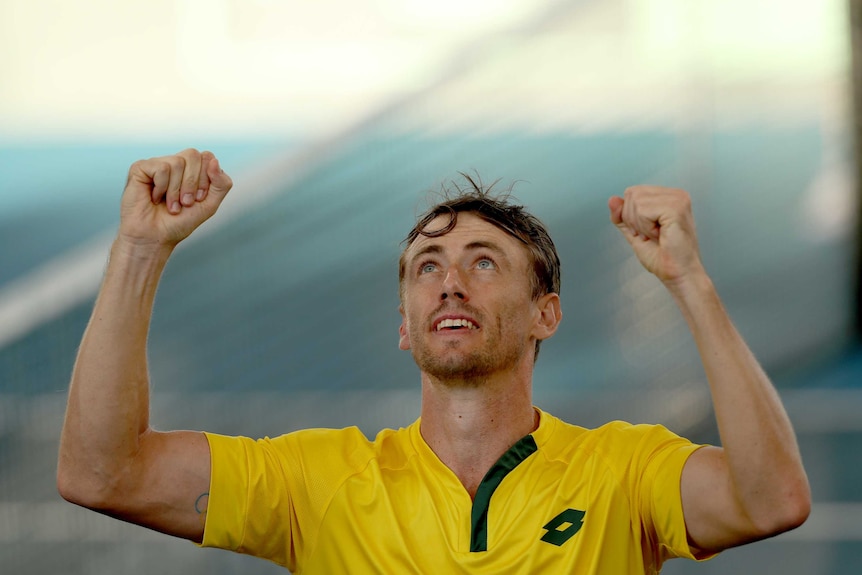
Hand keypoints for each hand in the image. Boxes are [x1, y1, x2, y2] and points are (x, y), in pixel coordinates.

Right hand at [118, 148, 232, 247]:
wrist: (156, 237)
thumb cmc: (180, 222)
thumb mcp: (209, 205)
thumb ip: (221, 184)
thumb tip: (214, 160)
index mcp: (192, 169)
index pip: (207, 157)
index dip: (205, 179)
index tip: (198, 199)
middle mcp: (175, 163)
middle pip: (193, 155)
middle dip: (192, 183)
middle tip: (185, 203)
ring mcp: (157, 163)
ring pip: (177, 162)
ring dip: (176, 190)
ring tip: (170, 205)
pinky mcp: (141, 167)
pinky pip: (161, 168)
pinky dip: (162, 188)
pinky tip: (154, 198)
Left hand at [608, 186, 703, 284]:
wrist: (677, 273)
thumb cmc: (662, 256)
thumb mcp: (634, 232)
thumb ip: (622, 216)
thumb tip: (612, 199)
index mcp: (669, 196)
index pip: (632, 192)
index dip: (630, 215)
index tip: (646, 232)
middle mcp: (676, 194)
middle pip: (632, 194)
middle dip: (633, 220)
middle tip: (652, 235)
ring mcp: (678, 199)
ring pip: (636, 202)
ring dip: (641, 225)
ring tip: (658, 235)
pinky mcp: (676, 208)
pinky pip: (643, 210)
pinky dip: (646, 227)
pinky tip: (661, 234)